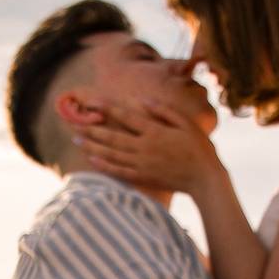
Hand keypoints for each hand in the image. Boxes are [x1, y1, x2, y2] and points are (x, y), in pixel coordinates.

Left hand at [72, 98, 222, 195]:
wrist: (205, 178)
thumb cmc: (199, 148)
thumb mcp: (186, 124)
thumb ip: (164, 111)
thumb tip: (142, 100)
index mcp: (155, 131)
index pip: (126, 116)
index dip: (107, 108)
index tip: (92, 102)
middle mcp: (145, 147)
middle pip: (113, 136)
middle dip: (92, 130)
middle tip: (73, 125)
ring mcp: (143, 163)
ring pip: (112, 154)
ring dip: (93, 147)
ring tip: (77, 141)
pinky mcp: (144, 177)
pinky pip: (119, 171)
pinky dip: (104, 165)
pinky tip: (92, 160)